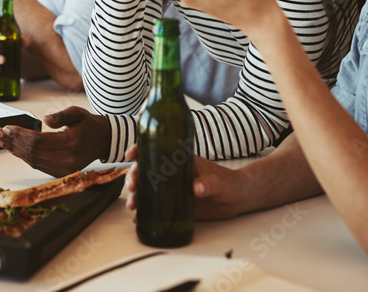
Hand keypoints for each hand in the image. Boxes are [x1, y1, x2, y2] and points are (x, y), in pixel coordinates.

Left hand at [0, 106, 110, 176]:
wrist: (102, 141)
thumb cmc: (88, 125)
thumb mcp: (78, 112)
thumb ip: (61, 115)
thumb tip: (45, 121)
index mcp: (72, 143)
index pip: (39, 141)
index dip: (20, 135)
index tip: (7, 127)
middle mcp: (68, 159)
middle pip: (33, 152)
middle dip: (13, 142)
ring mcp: (64, 169)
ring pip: (32, 160)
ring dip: (14, 150)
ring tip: (0, 141)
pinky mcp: (60, 173)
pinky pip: (37, 165)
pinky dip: (23, 156)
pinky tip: (13, 148)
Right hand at [123, 144, 248, 220]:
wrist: (237, 199)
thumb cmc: (229, 183)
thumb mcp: (219, 181)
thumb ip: (209, 183)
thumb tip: (197, 188)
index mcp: (180, 160)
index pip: (156, 149)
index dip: (140, 150)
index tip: (130, 155)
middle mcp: (172, 173)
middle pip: (145, 171)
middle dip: (133, 177)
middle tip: (132, 187)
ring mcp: (171, 189)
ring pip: (147, 190)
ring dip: (136, 196)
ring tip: (134, 206)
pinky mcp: (174, 206)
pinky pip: (155, 208)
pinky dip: (145, 212)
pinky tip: (138, 218)